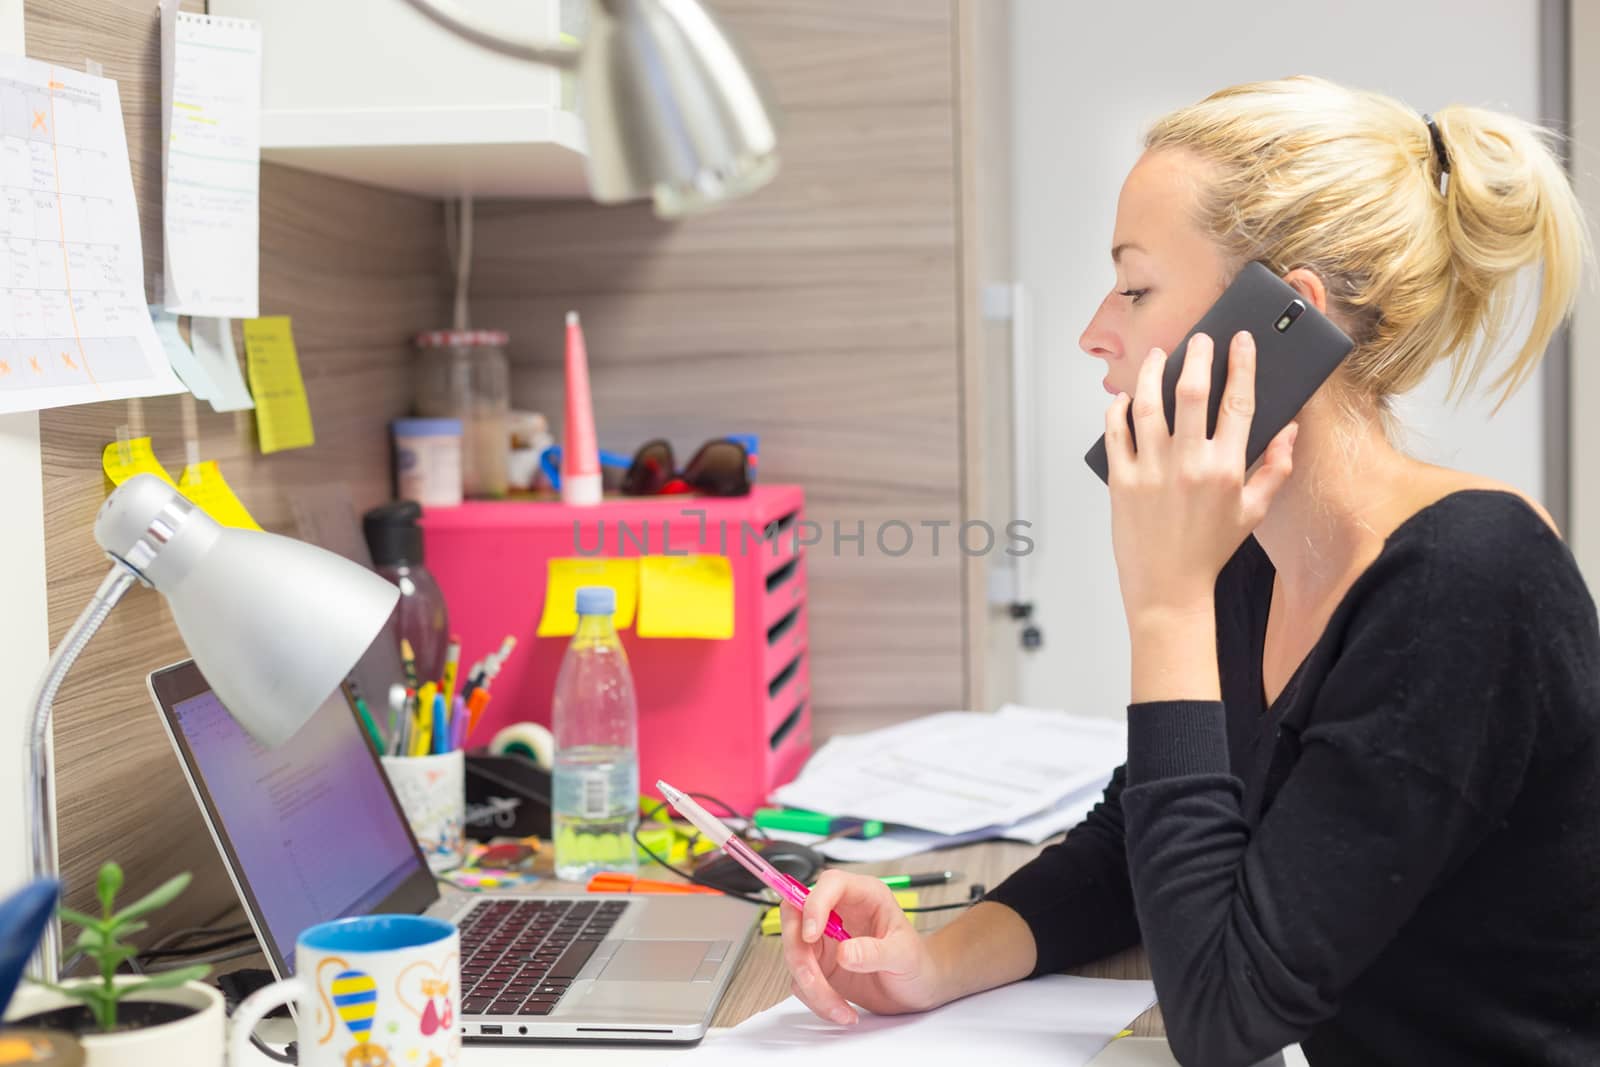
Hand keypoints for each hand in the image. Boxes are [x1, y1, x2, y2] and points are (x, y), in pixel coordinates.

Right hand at [779, 870, 945, 1022]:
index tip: (811, 934)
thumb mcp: (904, 955)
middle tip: (814, 979)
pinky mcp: (819, 964)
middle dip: (798, 951)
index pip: (830, 884)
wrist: (918, 990)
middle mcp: (839, 913)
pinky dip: (814, 999)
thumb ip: (875, 952)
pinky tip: (841, 1010)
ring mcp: (825, 939)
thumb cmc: (917, 963)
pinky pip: (801, 979)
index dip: (814, 904)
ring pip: (795, 952)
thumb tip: (844, 952)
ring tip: (839, 1008)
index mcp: (863, 896)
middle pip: (796, 915)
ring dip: (809, 984)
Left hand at [1104, 330, 1297, 624]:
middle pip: (1191, 391)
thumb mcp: (1253, 512)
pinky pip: (1115, 431)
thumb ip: (1275, 469)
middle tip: (1198, 338)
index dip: (1241, 364)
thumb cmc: (1210, 549)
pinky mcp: (1121, 480)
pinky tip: (1123, 396)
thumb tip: (1290, 431)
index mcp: (1226, 469)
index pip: (1238, 402)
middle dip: (1197, 355)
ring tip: (1157, 356)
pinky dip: (1117, 408)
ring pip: (1147, 404)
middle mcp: (1189, 464)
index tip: (1240, 341)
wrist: (1168, 588)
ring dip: (1151, 372)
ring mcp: (1151, 470)